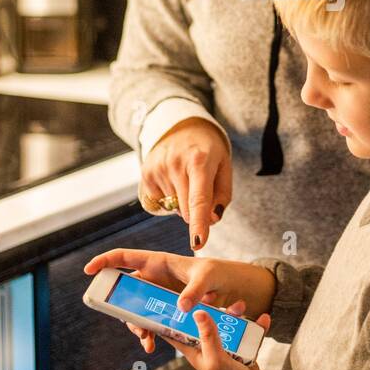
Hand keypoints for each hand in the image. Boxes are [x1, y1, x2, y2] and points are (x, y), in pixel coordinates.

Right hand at [83, 248, 276, 325]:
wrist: (234, 289)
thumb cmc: (219, 272)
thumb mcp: (209, 276)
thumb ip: (196, 290)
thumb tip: (180, 307)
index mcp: (159, 261)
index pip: (125, 257)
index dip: (105, 261)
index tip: (88, 270)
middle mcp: (155, 277)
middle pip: (126, 290)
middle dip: (122, 309)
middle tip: (132, 326)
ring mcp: (159, 293)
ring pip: (136, 309)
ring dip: (136, 325)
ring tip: (147, 340)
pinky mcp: (167, 309)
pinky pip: (150, 320)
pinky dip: (149, 333)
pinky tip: (153, 345)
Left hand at [127, 299, 271, 369]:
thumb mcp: (214, 358)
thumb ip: (207, 335)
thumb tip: (198, 311)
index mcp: (194, 350)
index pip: (174, 332)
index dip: (168, 317)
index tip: (166, 299)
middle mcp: (208, 346)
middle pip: (204, 321)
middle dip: (211, 307)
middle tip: (215, 296)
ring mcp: (226, 347)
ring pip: (227, 323)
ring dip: (236, 314)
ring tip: (242, 307)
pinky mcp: (242, 348)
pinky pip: (248, 332)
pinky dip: (256, 325)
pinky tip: (263, 319)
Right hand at [139, 118, 231, 252]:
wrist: (181, 127)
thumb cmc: (209, 151)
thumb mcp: (224, 167)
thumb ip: (222, 196)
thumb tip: (210, 221)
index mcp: (199, 161)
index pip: (199, 199)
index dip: (199, 223)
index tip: (198, 243)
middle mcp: (175, 164)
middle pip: (186, 210)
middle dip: (197, 212)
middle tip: (201, 190)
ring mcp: (157, 169)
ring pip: (174, 208)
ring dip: (183, 203)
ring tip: (186, 179)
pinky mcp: (145, 175)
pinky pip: (161, 203)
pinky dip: (170, 199)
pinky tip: (173, 180)